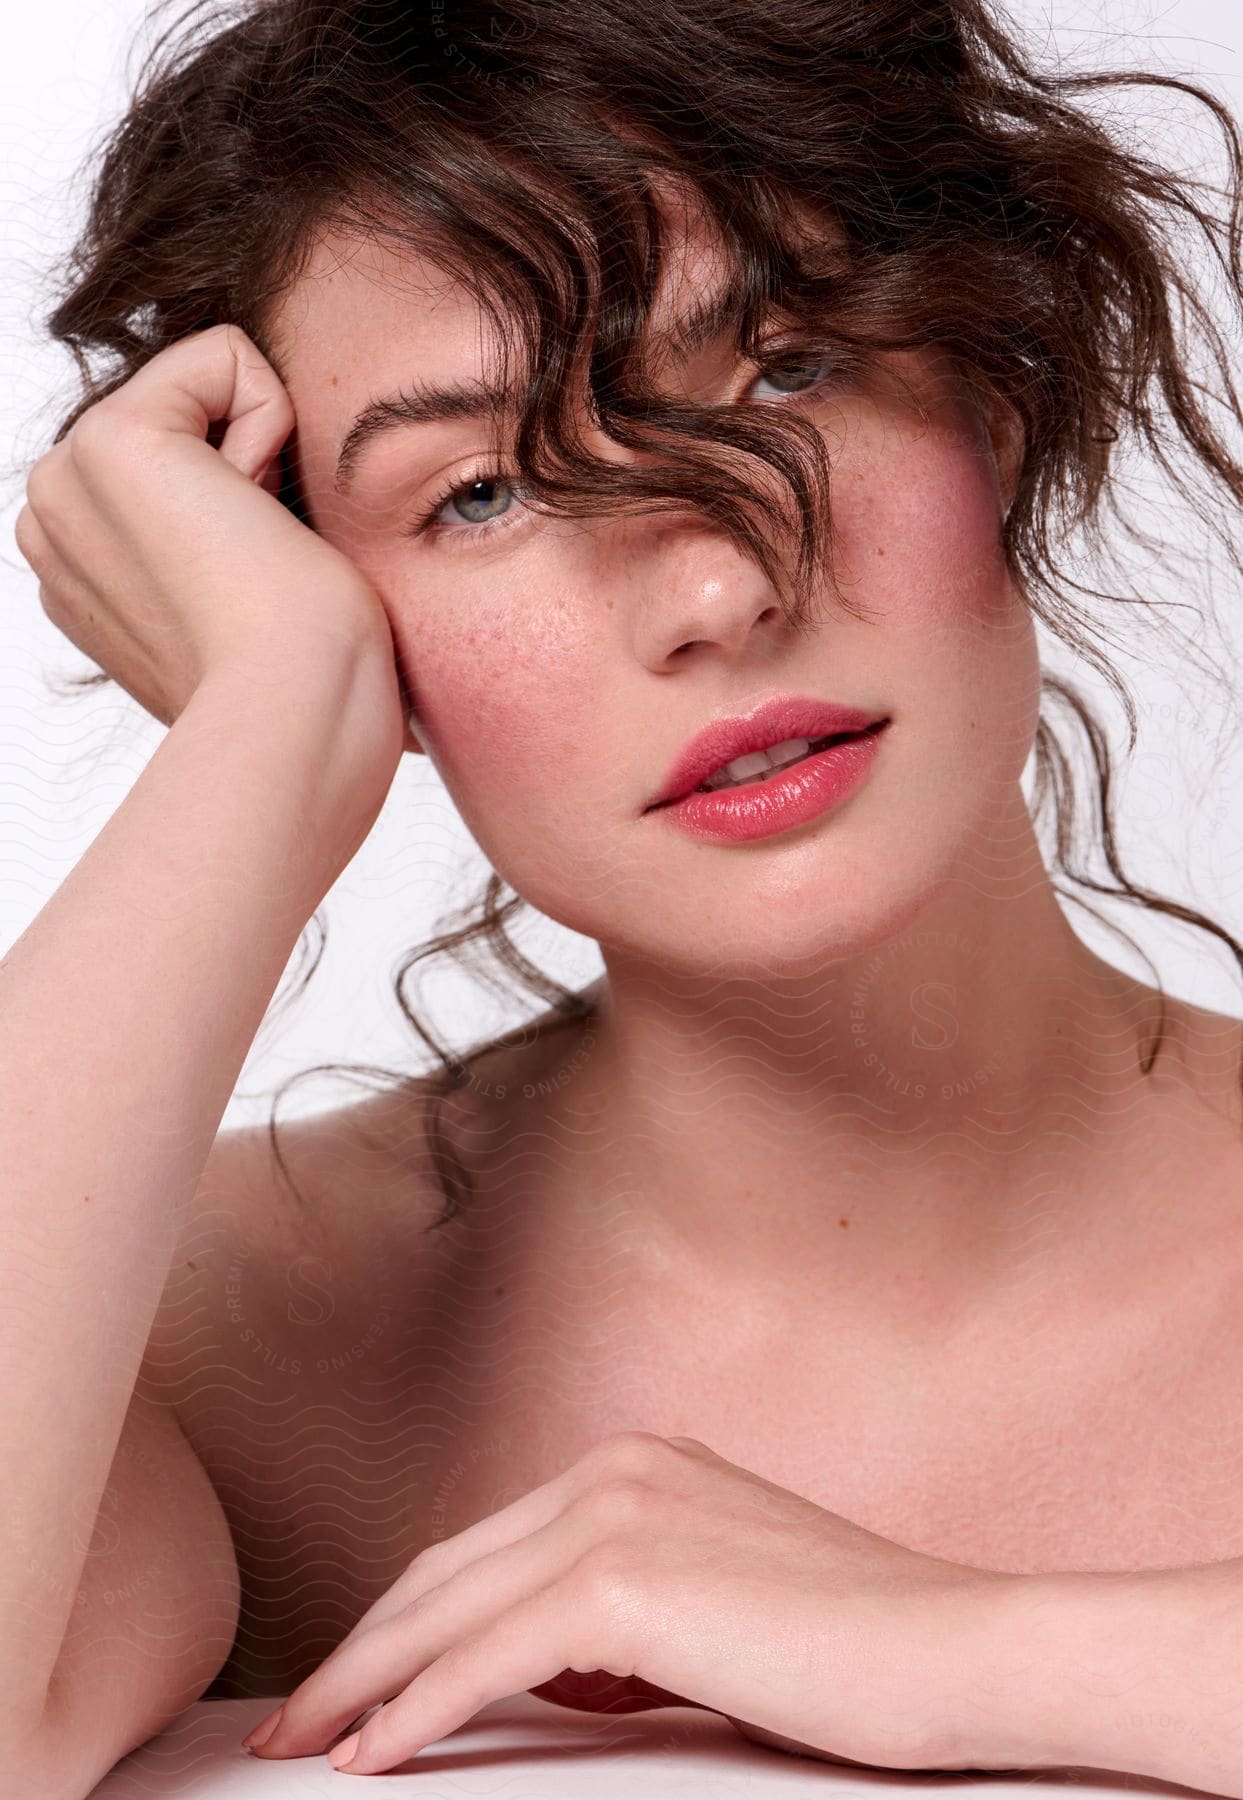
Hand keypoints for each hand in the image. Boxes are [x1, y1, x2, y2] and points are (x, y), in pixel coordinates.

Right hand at [14, 322, 407, 777]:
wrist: (299, 712)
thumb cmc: (301, 683)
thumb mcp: (233, 604)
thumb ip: (204, 548)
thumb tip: (249, 511)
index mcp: (78, 561)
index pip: (179, 456)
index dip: (244, 503)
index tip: (247, 584)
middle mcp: (54, 516)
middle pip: (189, 412)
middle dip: (245, 471)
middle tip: (253, 569)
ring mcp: (69, 477)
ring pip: (205, 386)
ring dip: (257, 458)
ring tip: (252, 553)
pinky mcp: (114, 439)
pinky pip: (226, 358)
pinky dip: (272, 422)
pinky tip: (256, 517)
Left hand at [242, 1429, 1011, 1775]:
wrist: (955, 1649)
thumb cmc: (857, 1650)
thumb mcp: (719, 1609)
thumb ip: (628, 1618)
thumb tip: (545, 1671)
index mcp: (638, 1465)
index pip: (488, 1548)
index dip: (411, 1617)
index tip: (361, 1678)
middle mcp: (615, 1469)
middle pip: (447, 1569)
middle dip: (365, 1648)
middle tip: (302, 1719)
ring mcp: (617, 1513)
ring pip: (447, 1608)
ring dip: (367, 1681)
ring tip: (310, 1743)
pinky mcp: (624, 1582)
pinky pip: (483, 1657)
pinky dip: (417, 1709)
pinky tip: (377, 1757)